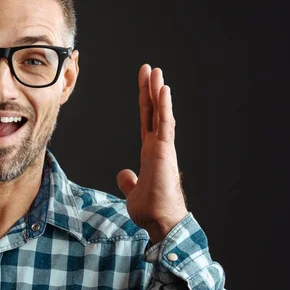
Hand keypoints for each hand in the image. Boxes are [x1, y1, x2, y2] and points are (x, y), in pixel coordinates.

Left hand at [116, 64, 187, 243]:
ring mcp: (163, 146)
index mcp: (151, 151)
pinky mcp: (165, 151)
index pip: (147, 119)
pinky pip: (165, 124)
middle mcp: (158, 145)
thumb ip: (129, 180)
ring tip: (155, 71)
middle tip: (149, 69)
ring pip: (160, 113)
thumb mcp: (133, 190)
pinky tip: (163, 89)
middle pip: (154, 111)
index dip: (145, 101)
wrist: (160, 220)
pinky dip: (164, 106)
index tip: (145, 83)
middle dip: (151, 89)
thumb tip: (124, 175)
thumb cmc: (151, 208)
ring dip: (158, 91)